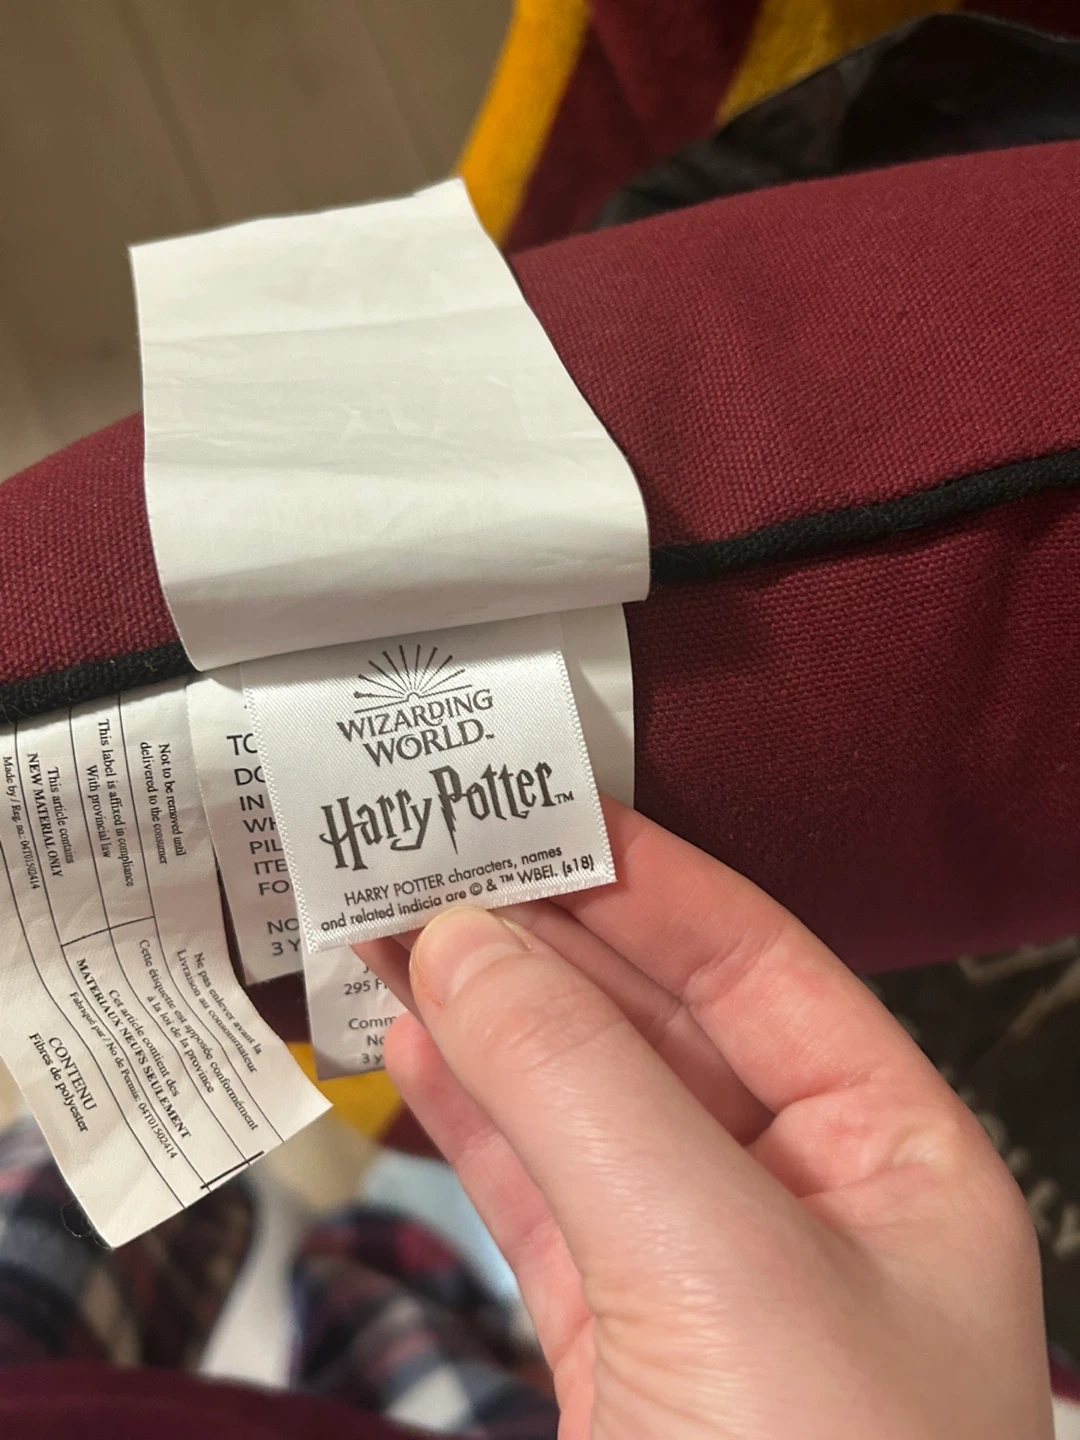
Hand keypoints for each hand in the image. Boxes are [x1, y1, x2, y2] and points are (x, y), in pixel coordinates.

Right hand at [358, 800, 1050, 1439]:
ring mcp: (707, 1268)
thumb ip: (585, 1087)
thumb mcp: (717, 1263)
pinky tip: (420, 1045)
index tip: (543, 811)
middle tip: (435, 863)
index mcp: (894, 1154)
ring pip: (585, 1100)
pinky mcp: (622, 1338)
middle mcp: (807, 1198)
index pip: (759, 964)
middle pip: (658, 1021)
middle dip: (545, 939)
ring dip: (490, 1016)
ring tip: (393, 934)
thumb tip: (470, 943)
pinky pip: (542, 1187)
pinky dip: (475, 1112)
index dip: (647, 879)